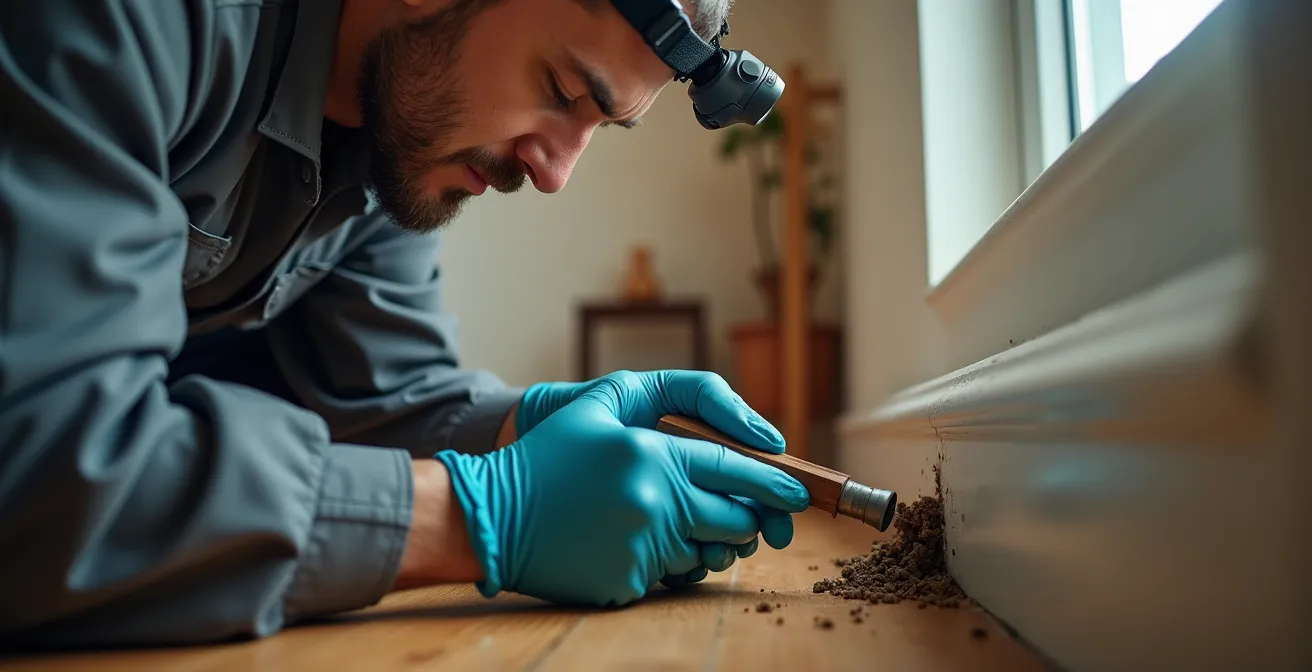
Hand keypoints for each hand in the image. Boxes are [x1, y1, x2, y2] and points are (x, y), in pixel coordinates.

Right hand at [435, 371, 809, 606]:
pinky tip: (632, 545)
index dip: (774, 483)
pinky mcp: (629, 581)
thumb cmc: (546, 458)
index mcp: (653, 454)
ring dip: (703, 543)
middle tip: (743, 517)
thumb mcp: (598, 403)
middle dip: (746, 520)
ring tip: (669, 525)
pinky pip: (671, 577)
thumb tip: (726, 424)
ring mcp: (643, 545)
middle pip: (734, 519)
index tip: (797, 492)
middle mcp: (656, 501)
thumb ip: (662, 398)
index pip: (735, 470)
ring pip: (707, 552)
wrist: (491, 516)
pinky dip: (664, 563)